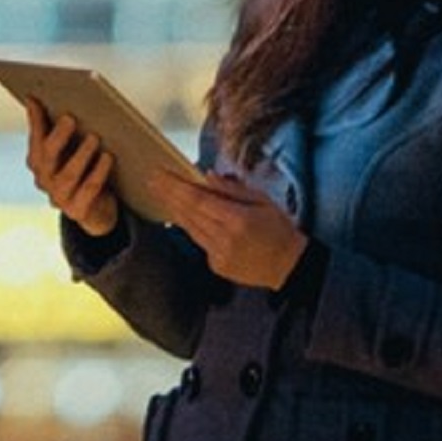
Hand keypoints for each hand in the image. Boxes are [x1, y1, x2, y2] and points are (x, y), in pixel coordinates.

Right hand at [22, 98, 120, 237]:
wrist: (95, 209)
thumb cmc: (81, 168)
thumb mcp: (68, 147)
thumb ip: (53, 126)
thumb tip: (36, 98)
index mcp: (37, 161)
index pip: (35, 139)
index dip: (35, 121)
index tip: (37, 100)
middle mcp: (43, 179)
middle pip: (47, 157)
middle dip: (58, 136)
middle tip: (70, 118)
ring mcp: (59, 197)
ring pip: (68, 175)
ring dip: (81, 154)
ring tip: (94, 137)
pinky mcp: (77, 210)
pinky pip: (88, 190)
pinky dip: (98, 172)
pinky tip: (108, 157)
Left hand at [156, 167, 310, 289]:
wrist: (290, 267)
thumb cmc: (280, 229)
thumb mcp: (263, 200)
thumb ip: (233, 189)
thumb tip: (207, 176)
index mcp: (237, 219)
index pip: (197, 198)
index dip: (175, 185)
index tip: (159, 173)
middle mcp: (223, 239)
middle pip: (187, 212)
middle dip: (167, 194)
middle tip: (151, 179)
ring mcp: (218, 255)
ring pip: (189, 227)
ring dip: (174, 209)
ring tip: (160, 193)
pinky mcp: (216, 266)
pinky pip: (198, 241)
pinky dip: (190, 226)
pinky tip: (182, 214)